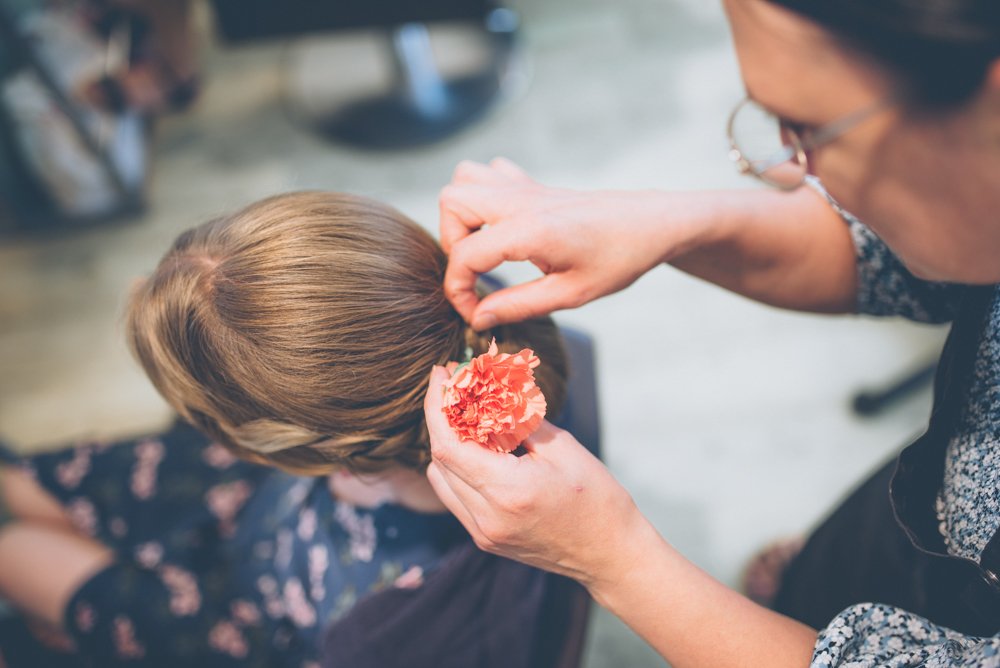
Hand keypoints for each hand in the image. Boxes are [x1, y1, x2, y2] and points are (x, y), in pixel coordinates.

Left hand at [423, 366, 643, 587]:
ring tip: (468, 418)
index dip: (436, 406)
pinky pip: (455, 497)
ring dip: (447, 444)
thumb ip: (520, 421)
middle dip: (442, 418)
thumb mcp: (562, 448)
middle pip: (440, 458)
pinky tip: (479, 450)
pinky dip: (457, 469)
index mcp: (508, 491)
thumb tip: (490, 393)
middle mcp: (487, 516)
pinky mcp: (486, 539)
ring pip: (441, 478)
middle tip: (457, 388)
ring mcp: (483, 533)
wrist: (611, 555)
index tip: (441, 375)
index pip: (448, 444)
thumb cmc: (596, 498)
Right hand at [439, 159, 677, 329]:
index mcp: (530, 230)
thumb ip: (518, 306)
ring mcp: (526, 187)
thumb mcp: (571, 294)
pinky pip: (490, 173)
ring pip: (464, 179)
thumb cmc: (619, 259)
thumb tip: (478, 318)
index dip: (457, 290)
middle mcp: (521, 201)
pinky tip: (502, 224)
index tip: (475, 312)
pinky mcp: (534, 184)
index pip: (465, 255)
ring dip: (461, 215)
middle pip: (452, 202)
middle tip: (476, 272)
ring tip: (483, 247)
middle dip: (452, 243)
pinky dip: (483, 196)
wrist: (652, 223)